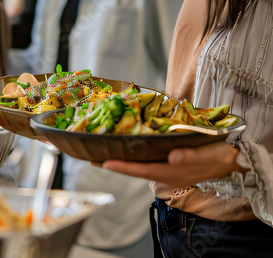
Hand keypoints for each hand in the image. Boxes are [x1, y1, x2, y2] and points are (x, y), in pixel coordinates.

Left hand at [96, 141, 246, 188]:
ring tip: (101, 151)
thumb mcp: (208, 155)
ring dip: (120, 159)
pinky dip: (132, 155)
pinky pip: (145, 160)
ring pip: (138, 165)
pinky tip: (123, 147)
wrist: (231, 159)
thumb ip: (190, 156)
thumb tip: (173, 157)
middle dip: (113, 163)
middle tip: (91, 155)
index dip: (122, 166)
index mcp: (171, 171)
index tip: (103, 162)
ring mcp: (165, 169)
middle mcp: (164, 172)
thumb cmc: (218, 155)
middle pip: (134, 169)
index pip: (141, 169)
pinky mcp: (167, 163)